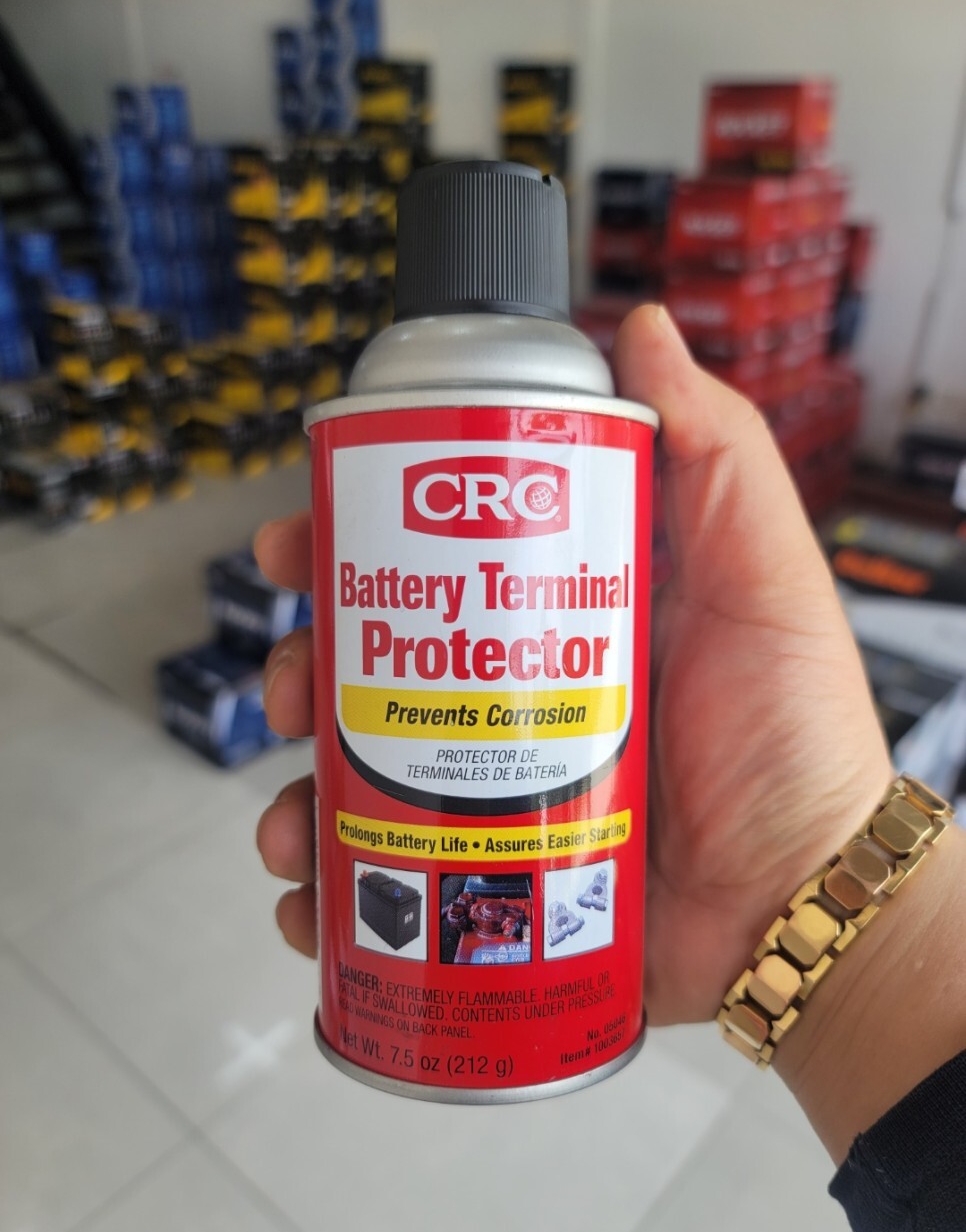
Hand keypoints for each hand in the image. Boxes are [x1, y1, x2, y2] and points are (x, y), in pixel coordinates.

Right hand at [254, 304, 891, 1028]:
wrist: (802, 902)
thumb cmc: (794, 739)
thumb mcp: (763, 578)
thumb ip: (716, 453)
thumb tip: (643, 329)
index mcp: (554, 618)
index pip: (428, 564)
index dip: (348, 546)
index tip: (298, 540)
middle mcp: (511, 699)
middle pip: (371, 666)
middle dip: (306, 668)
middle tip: (295, 688)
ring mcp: (493, 794)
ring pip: (359, 776)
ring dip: (298, 790)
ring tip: (292, 821)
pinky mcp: (489, 877)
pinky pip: (384, 882)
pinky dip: (329, 891)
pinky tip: (308, 896)